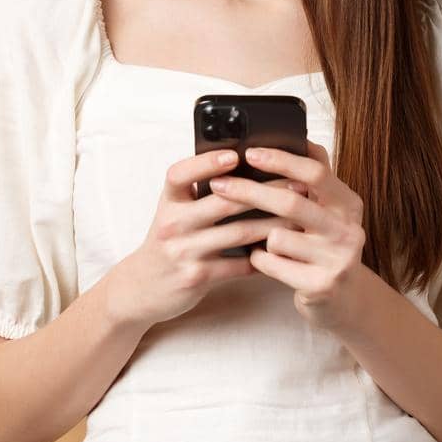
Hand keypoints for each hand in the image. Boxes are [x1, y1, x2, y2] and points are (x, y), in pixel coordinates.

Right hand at [108, 148, 305, 328]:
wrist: (142, 287)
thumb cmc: (168, 241)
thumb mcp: (173, 211)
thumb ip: (197, 193)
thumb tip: (242, 166)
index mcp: (168, 201)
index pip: (179, 174)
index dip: (205, 162)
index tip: (234, 154)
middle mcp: (174, 224)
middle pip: (223, 202)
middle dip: (265, 190)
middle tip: (297, 183)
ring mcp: (185, 252)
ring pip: (238, 233)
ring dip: (273, 224)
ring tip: (299, 215)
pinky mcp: (197, 277)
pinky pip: (238, 266)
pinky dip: (263, 258)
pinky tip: (283, 250)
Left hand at [208, 140, 368, 330]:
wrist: (343, 300)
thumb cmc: (323, 246)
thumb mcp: (328, 210)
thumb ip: (315, 179)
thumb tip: (299, 139)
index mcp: (348, 203)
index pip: (314, 172)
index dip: (280, 160)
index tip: (249, 153)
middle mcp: (348, 229)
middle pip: (290, 201)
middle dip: (249, 191)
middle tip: (219, 185)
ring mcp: (337, 259)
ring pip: (277, 236)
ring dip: (257, 236)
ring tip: (256, 238)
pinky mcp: (321, 285)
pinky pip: (272, 264)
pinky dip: (259, 259)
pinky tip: (261, 259)